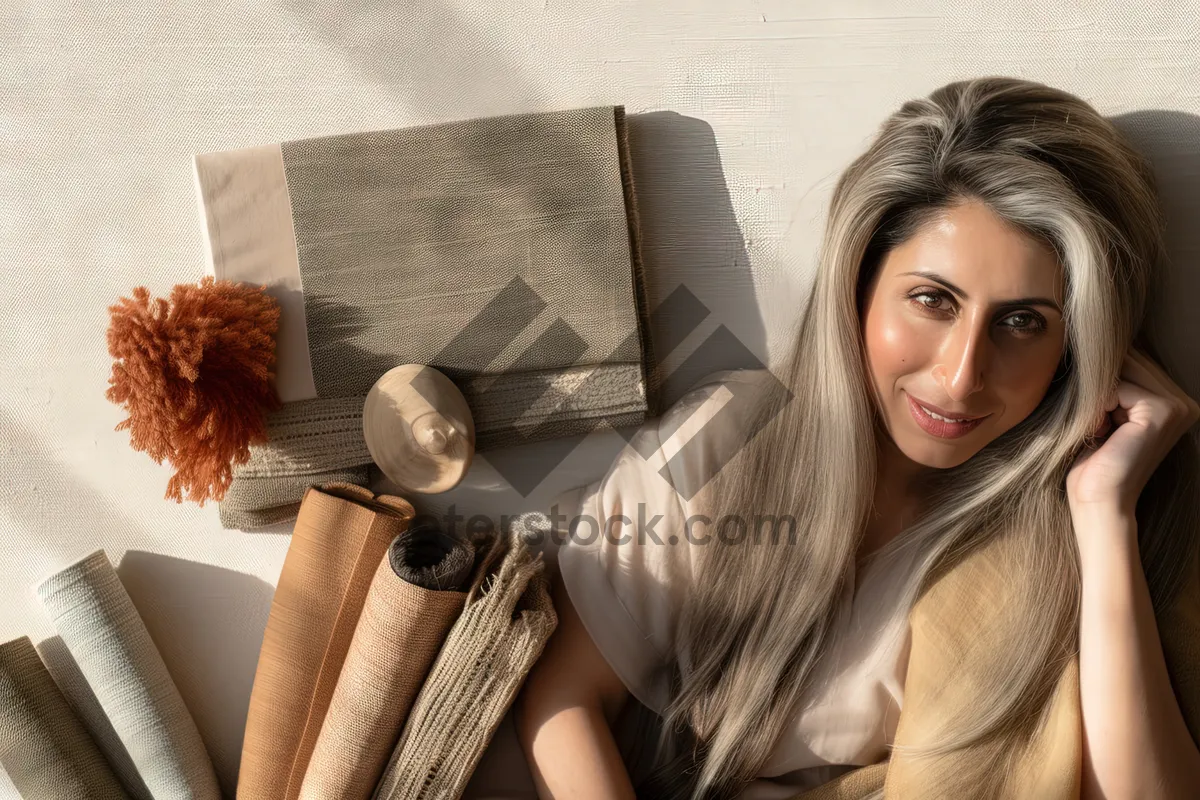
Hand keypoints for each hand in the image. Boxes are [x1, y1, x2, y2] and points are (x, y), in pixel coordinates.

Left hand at [1066, 346, 1199, 516]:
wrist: (1097, 499)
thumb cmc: (1092, 460)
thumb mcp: (1103, 412)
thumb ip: (1109, 382)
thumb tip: (1094, 344)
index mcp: (1172, 400)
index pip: (1131, 359)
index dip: (1100, 378)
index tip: (1095, 412)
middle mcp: (1182, 401)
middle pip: (1128, 359)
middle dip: (1099, 384)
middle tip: (1095, 422)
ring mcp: (1178, 405)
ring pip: (1122, 370)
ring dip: (1097, 396)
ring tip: (1099, 427)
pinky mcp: (1163, 411)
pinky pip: (1116, 386)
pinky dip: (1098, 406)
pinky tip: (1102, 431)